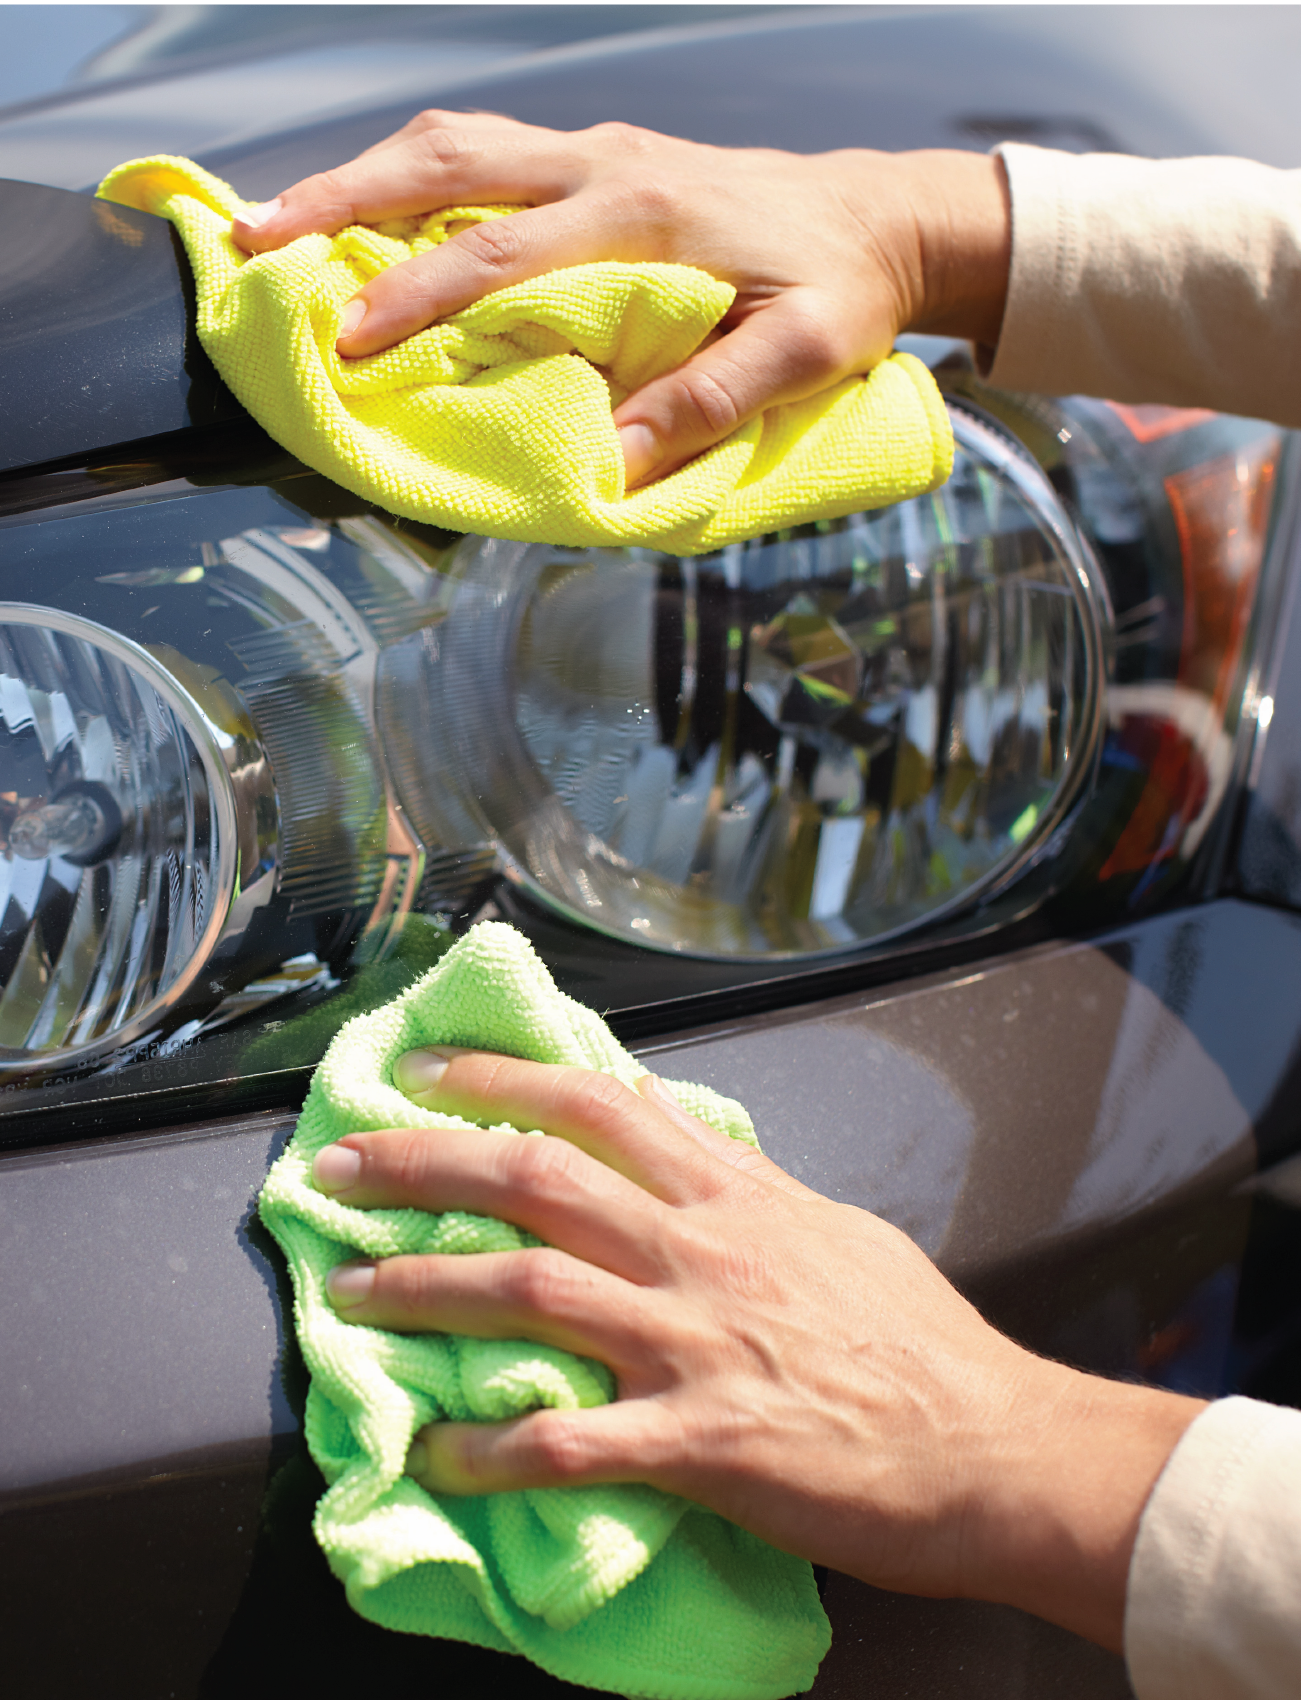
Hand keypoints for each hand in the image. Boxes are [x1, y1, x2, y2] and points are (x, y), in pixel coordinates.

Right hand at [233, 113, 1010, 485]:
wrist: (877, 216)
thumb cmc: (842, 292)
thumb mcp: (807, 354)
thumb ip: (713, 401)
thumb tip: (613, 458)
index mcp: (645, 213)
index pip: (503, 253)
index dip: (418, 298)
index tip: (348, 346)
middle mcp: (605, 164)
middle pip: (447, 163)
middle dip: (340, 199)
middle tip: (250, 238)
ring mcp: (596, 151)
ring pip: (456, 144)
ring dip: (361, 176)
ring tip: (280, 220)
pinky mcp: (597, 159)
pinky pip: (486, 155)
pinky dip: (413, 180)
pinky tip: (370, 215)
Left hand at [311, 1048, 1204, 1650]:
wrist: (994, 1447)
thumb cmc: (922, 1344)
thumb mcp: (835, 1230)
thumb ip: (747, 1188)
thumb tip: (679, 1143)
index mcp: (735, 1194)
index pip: (596, 1104)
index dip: (498, 1079)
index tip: (425, 1073)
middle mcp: (700, 1248)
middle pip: (534, 1178)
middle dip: (421, 1161)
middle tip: (340, 1162)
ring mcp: (693, 1340)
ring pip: (525, 1288)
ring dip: (420, 1285)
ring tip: (347, 1289)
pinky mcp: (698, 1441)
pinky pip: (566, 1443)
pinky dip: (487, 1448)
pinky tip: (433, 1454)